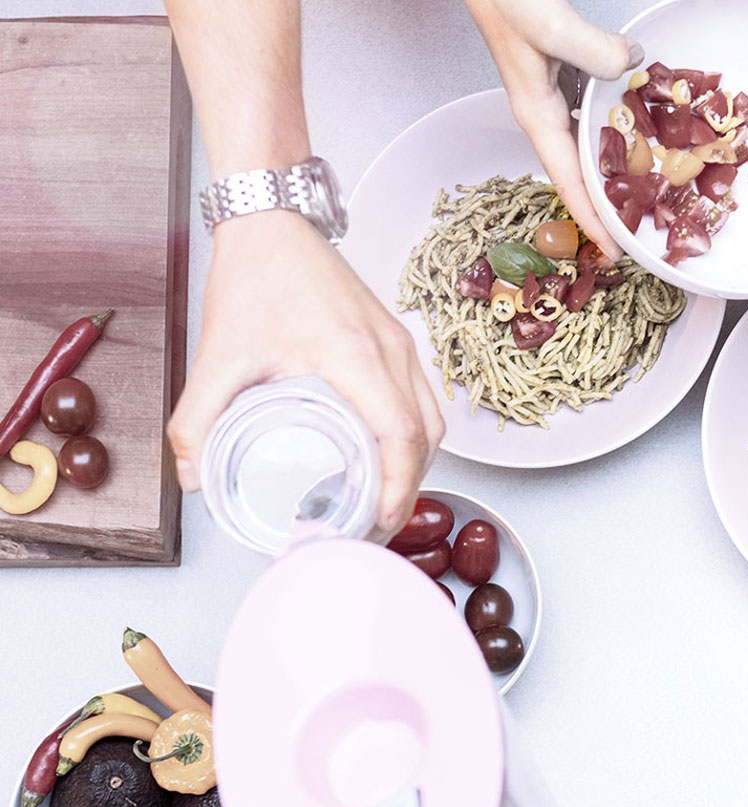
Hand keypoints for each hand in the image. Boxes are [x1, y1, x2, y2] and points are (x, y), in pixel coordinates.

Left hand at [169, 211, 442, 533]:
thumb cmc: (255, 275)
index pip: (400, 434)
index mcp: (355, 353)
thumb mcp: (218, 353)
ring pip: (432, 422)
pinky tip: (388, 459)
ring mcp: (400, 344)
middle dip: (408, 489)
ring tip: (384, 501)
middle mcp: (390, 349)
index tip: (380, 520)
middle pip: (426, 437)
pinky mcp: (397, 342)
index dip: (398, 485)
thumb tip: (194, 478)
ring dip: (415, 467)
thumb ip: (197, 418)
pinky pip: (423, 401)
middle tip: (376, 526)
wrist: (273, 219)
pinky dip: (414, 439)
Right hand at [466, 0, 640, 257]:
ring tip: (643, 192)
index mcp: (536, 115)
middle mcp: (544, 112)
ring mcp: (552, 93)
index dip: (591, 220)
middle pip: (579, 173)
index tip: (614, 251)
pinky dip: (615, 127)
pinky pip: (593, 111)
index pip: (568, 183)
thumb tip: (630, 67)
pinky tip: (638, 127)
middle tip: (638, 232)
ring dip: (613, 169)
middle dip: (606, 206)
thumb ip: (594, 52)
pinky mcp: (561, 71)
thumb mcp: (550, 26)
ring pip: (587, 144)